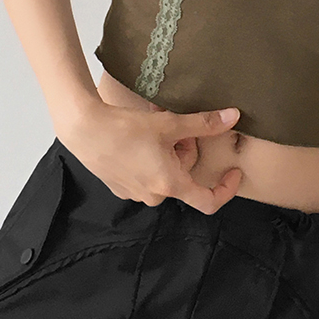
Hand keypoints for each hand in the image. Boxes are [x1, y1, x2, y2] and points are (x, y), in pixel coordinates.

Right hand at [55, 97, 243, 214]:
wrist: (85, 129)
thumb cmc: (127, 128)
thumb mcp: (170, 124)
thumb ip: (204, 124)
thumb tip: (234, 117)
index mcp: (170, 185)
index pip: (208, 201)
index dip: (226, 188)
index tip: (232, 171)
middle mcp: (153, 196)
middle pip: (184, 174)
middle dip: (185, 149)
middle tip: (174, 125)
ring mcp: (135, 193)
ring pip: (166, 172)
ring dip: (168, 151)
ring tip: (155, 126)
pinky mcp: (120, 187)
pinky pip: (147, 174)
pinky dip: (151, 157)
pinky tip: (139, 137)